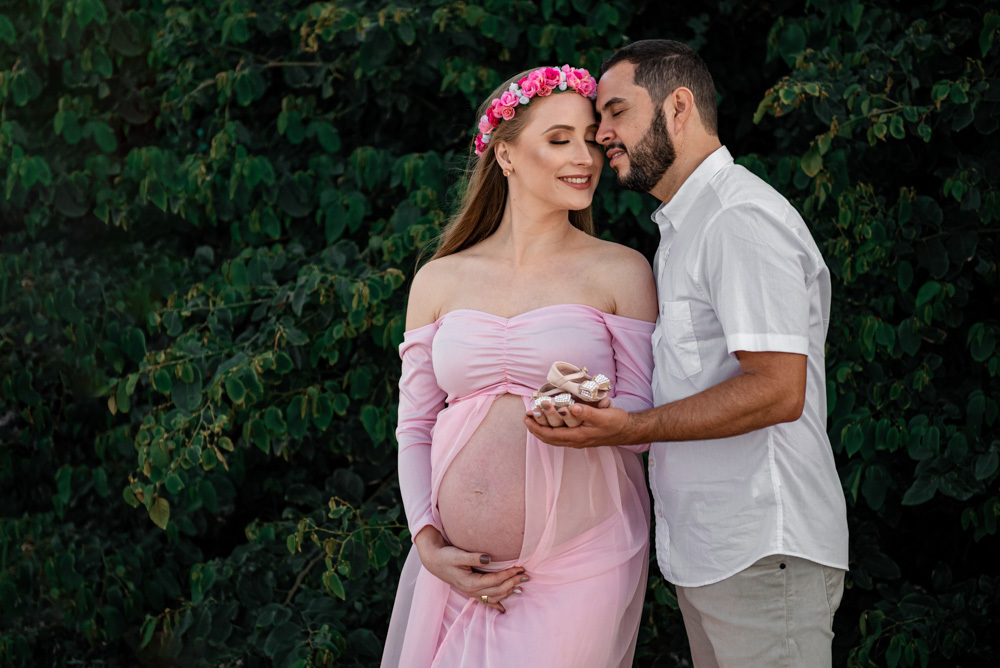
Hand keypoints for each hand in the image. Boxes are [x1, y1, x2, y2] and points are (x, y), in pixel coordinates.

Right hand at [413, 527, 527, 612]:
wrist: (434, 560)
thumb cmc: (445, 556)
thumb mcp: (458, 555)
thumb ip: (473, 557)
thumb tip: (489, 557)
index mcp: (470, 582)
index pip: (495, 581)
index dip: (509, 574)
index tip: (520, 567)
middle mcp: (471, 590)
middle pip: (497, 590)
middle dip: (513, 583)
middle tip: (526, 575)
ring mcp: (471, 593)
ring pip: (494, 597)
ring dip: (508, 592)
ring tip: (521, 586)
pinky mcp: (470, 591)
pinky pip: (486, 601)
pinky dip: (496, 604)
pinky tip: (503, 608)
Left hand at [523, 400, 630, 447]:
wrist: (627, 431)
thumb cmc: (616, 423)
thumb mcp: (603, 416)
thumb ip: (587, 413)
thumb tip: (572, 408)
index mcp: (578, 437)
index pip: (551, 435)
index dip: (537, 427)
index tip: (526, 418)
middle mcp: (576, 441)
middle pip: (549, 439)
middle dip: (535, 429)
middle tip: (525, 418)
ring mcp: (578, 440)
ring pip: (554, 438)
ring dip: (542, 430)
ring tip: (533, 420)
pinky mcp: (581, 437)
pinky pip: (561, 436)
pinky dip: (551, 430)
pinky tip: (550, 423)